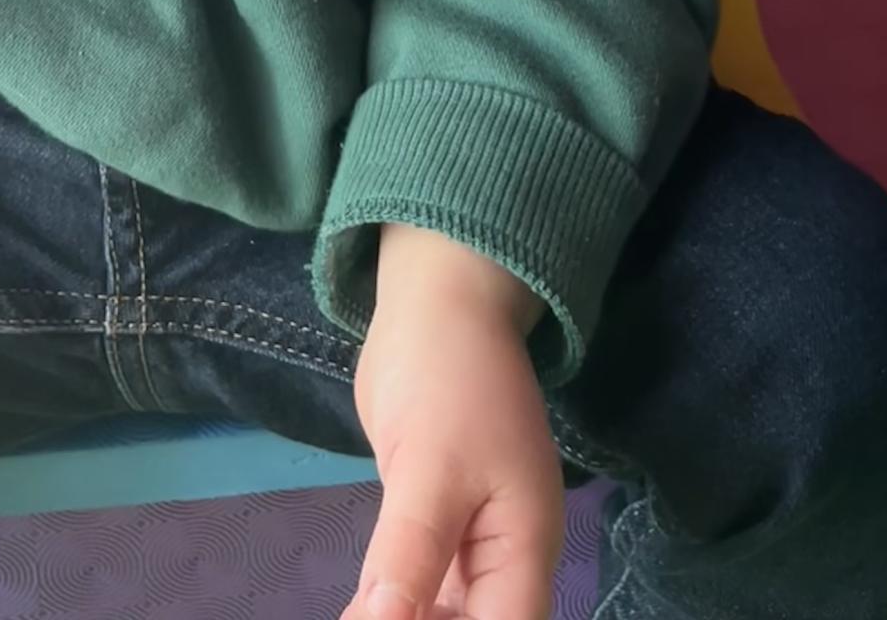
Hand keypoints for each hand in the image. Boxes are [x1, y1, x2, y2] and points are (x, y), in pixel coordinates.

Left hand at [344, 228, 565, 619]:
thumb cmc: (446, 376)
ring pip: (444, 613)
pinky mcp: (434, 520)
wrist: (436, 299)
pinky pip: (419, 585)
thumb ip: (411, 554)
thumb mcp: (429, 468)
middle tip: (368, 613)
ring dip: (404, 616)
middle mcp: (505, 556)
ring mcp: (470, 538)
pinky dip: (393, 604)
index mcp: (526, 548)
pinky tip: (362, 609)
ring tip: (361, 613)